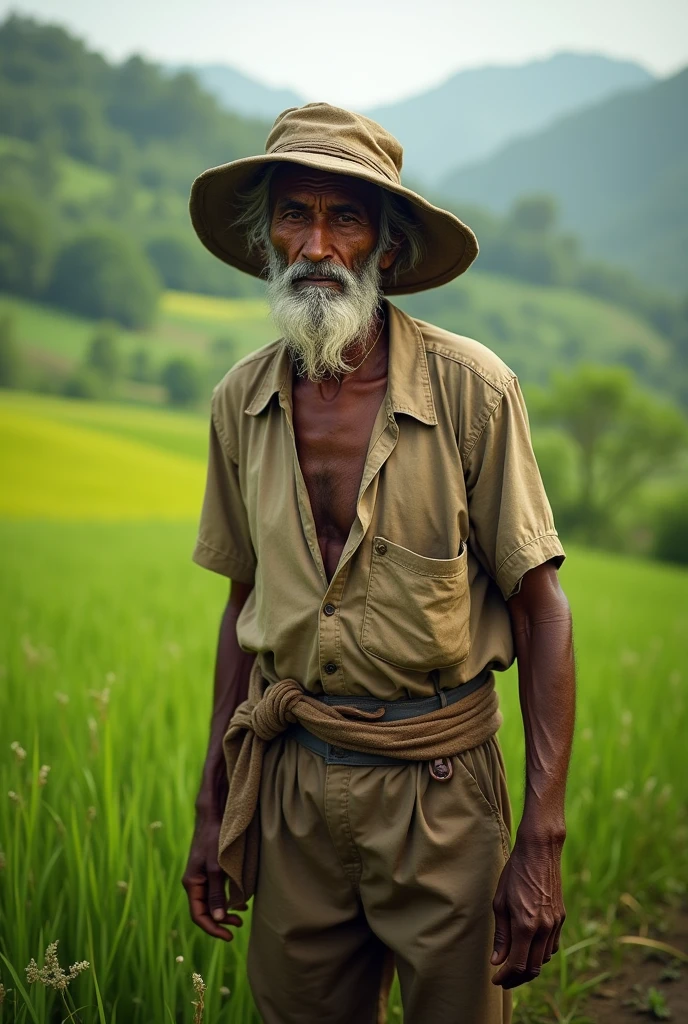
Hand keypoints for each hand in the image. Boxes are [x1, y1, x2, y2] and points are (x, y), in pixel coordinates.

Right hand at [182, 812, 246, 940]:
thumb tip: (218, 919)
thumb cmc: (214, 840)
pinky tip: (241, 901)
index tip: (229, 936)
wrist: (214, 816)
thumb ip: (216, 894)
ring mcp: (202, 877)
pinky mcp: (210, 870)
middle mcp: (195, 883)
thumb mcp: (216, 868)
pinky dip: (227, 899)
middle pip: (205, 911)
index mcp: (192, 884)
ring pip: (212, 902)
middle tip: (238, 926)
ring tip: (242, 916)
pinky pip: (217, 891)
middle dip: (221, 922)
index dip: (213, 929)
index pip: (199, 916)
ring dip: (225, 911)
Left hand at [490, 831, 565, 987]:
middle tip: (502, 979)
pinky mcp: (561, 918)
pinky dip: (540, 954)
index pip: (518, 965)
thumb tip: (497, 961)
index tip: (495, 978)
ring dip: (529, 967)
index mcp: (526, 925)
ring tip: (513, 966)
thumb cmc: (515, 874)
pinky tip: (528, 950)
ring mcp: (555, 924)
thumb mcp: (500, 902)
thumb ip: (501, 935)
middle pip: (533, 968)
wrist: (540, 852)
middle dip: (516, 978)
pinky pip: (552, 946)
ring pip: (544, 959)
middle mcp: (544, 928)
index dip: (505, 977)